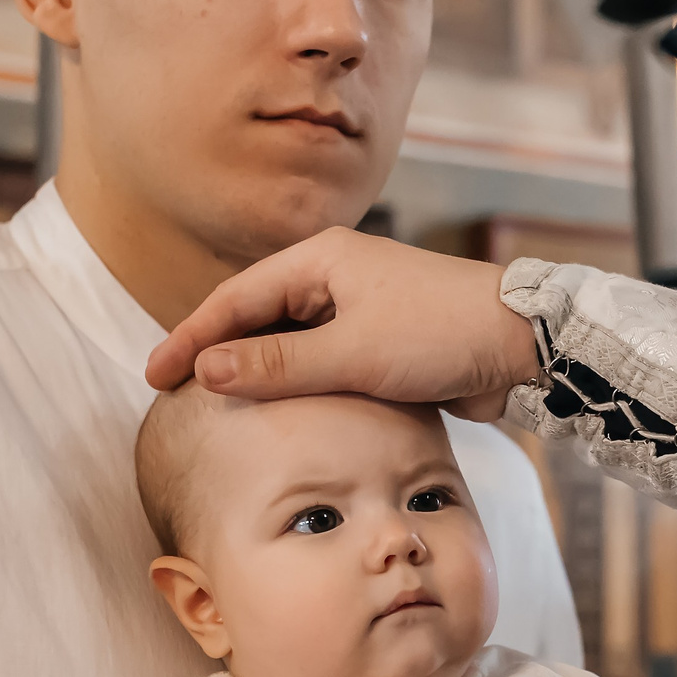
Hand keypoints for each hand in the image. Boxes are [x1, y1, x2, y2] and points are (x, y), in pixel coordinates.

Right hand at [144, 228, 541, 418]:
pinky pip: (322, 363)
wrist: (522, 346)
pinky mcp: (382, 343)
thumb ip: (278, 365)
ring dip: (256, 374)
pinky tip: (277, 416)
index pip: (235, 299)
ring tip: (215, 409)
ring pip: (290, 344)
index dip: (190, 337)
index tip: (154, 374)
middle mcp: (336, 277)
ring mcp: (360, 309)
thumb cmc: (441, 334)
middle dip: (216, 354)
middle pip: (257, 318)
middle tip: (174, 393)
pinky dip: (295, 386)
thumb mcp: (352, 354)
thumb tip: (208, 370)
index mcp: (322, 260)